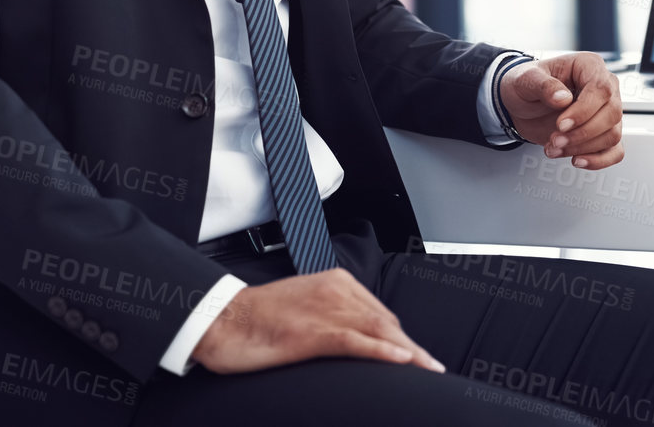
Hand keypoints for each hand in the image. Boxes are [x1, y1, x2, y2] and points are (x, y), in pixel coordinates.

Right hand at [190, 267, 445, 374]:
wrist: (220, 320)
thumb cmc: (257, 319)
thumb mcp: (304, 309)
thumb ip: (332, 317)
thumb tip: (356, 339)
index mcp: (336, 283)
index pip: (380, 313)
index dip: (401, 338)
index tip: (418, 358)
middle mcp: (337, 291)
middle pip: (386, 323)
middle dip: (412, 348)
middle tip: (433, 370)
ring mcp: (326, 311)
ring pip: (379, 331)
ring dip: (409, 353)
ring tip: (430, 370)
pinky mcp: (313, 332)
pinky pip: (356, 342)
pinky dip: (382, 351)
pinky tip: (402, 361)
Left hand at [499, 51, 623, 169]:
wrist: (521, 105)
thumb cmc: (527, 85)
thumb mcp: (526, 80)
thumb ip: (543, 85)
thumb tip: (563, 97)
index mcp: (589, 66)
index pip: (601, 89)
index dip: (583, 111)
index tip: (561, 124)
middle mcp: (604, 87)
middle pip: (612, 114)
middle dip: (582, 133)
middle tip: (555, 139)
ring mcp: (605, 111)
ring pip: (612, 134)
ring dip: (583, 148)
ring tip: (555, 148)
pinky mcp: (602, 132)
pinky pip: (615, 150)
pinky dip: (598, 160)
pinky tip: (577, 160)